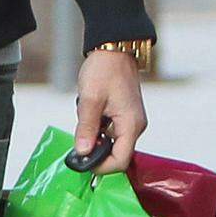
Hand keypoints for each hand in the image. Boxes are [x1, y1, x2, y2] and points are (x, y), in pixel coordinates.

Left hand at [74, 49, 147, 172]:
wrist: (114, 49)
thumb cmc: (104, 70)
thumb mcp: (90, 100)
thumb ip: (87, 128)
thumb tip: (83, 152)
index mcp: (131, 125)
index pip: (120, 161)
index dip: (101, 167)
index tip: (82, 161)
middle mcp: (135, 126)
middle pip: (117, 154)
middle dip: (96, 150)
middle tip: (80, 137)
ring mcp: (131, 121)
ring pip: (113, 142)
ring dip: (96, 137)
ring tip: (86, 116)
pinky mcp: (126, 115)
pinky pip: (112, 131)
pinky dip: (99, 128)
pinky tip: (91, 112)